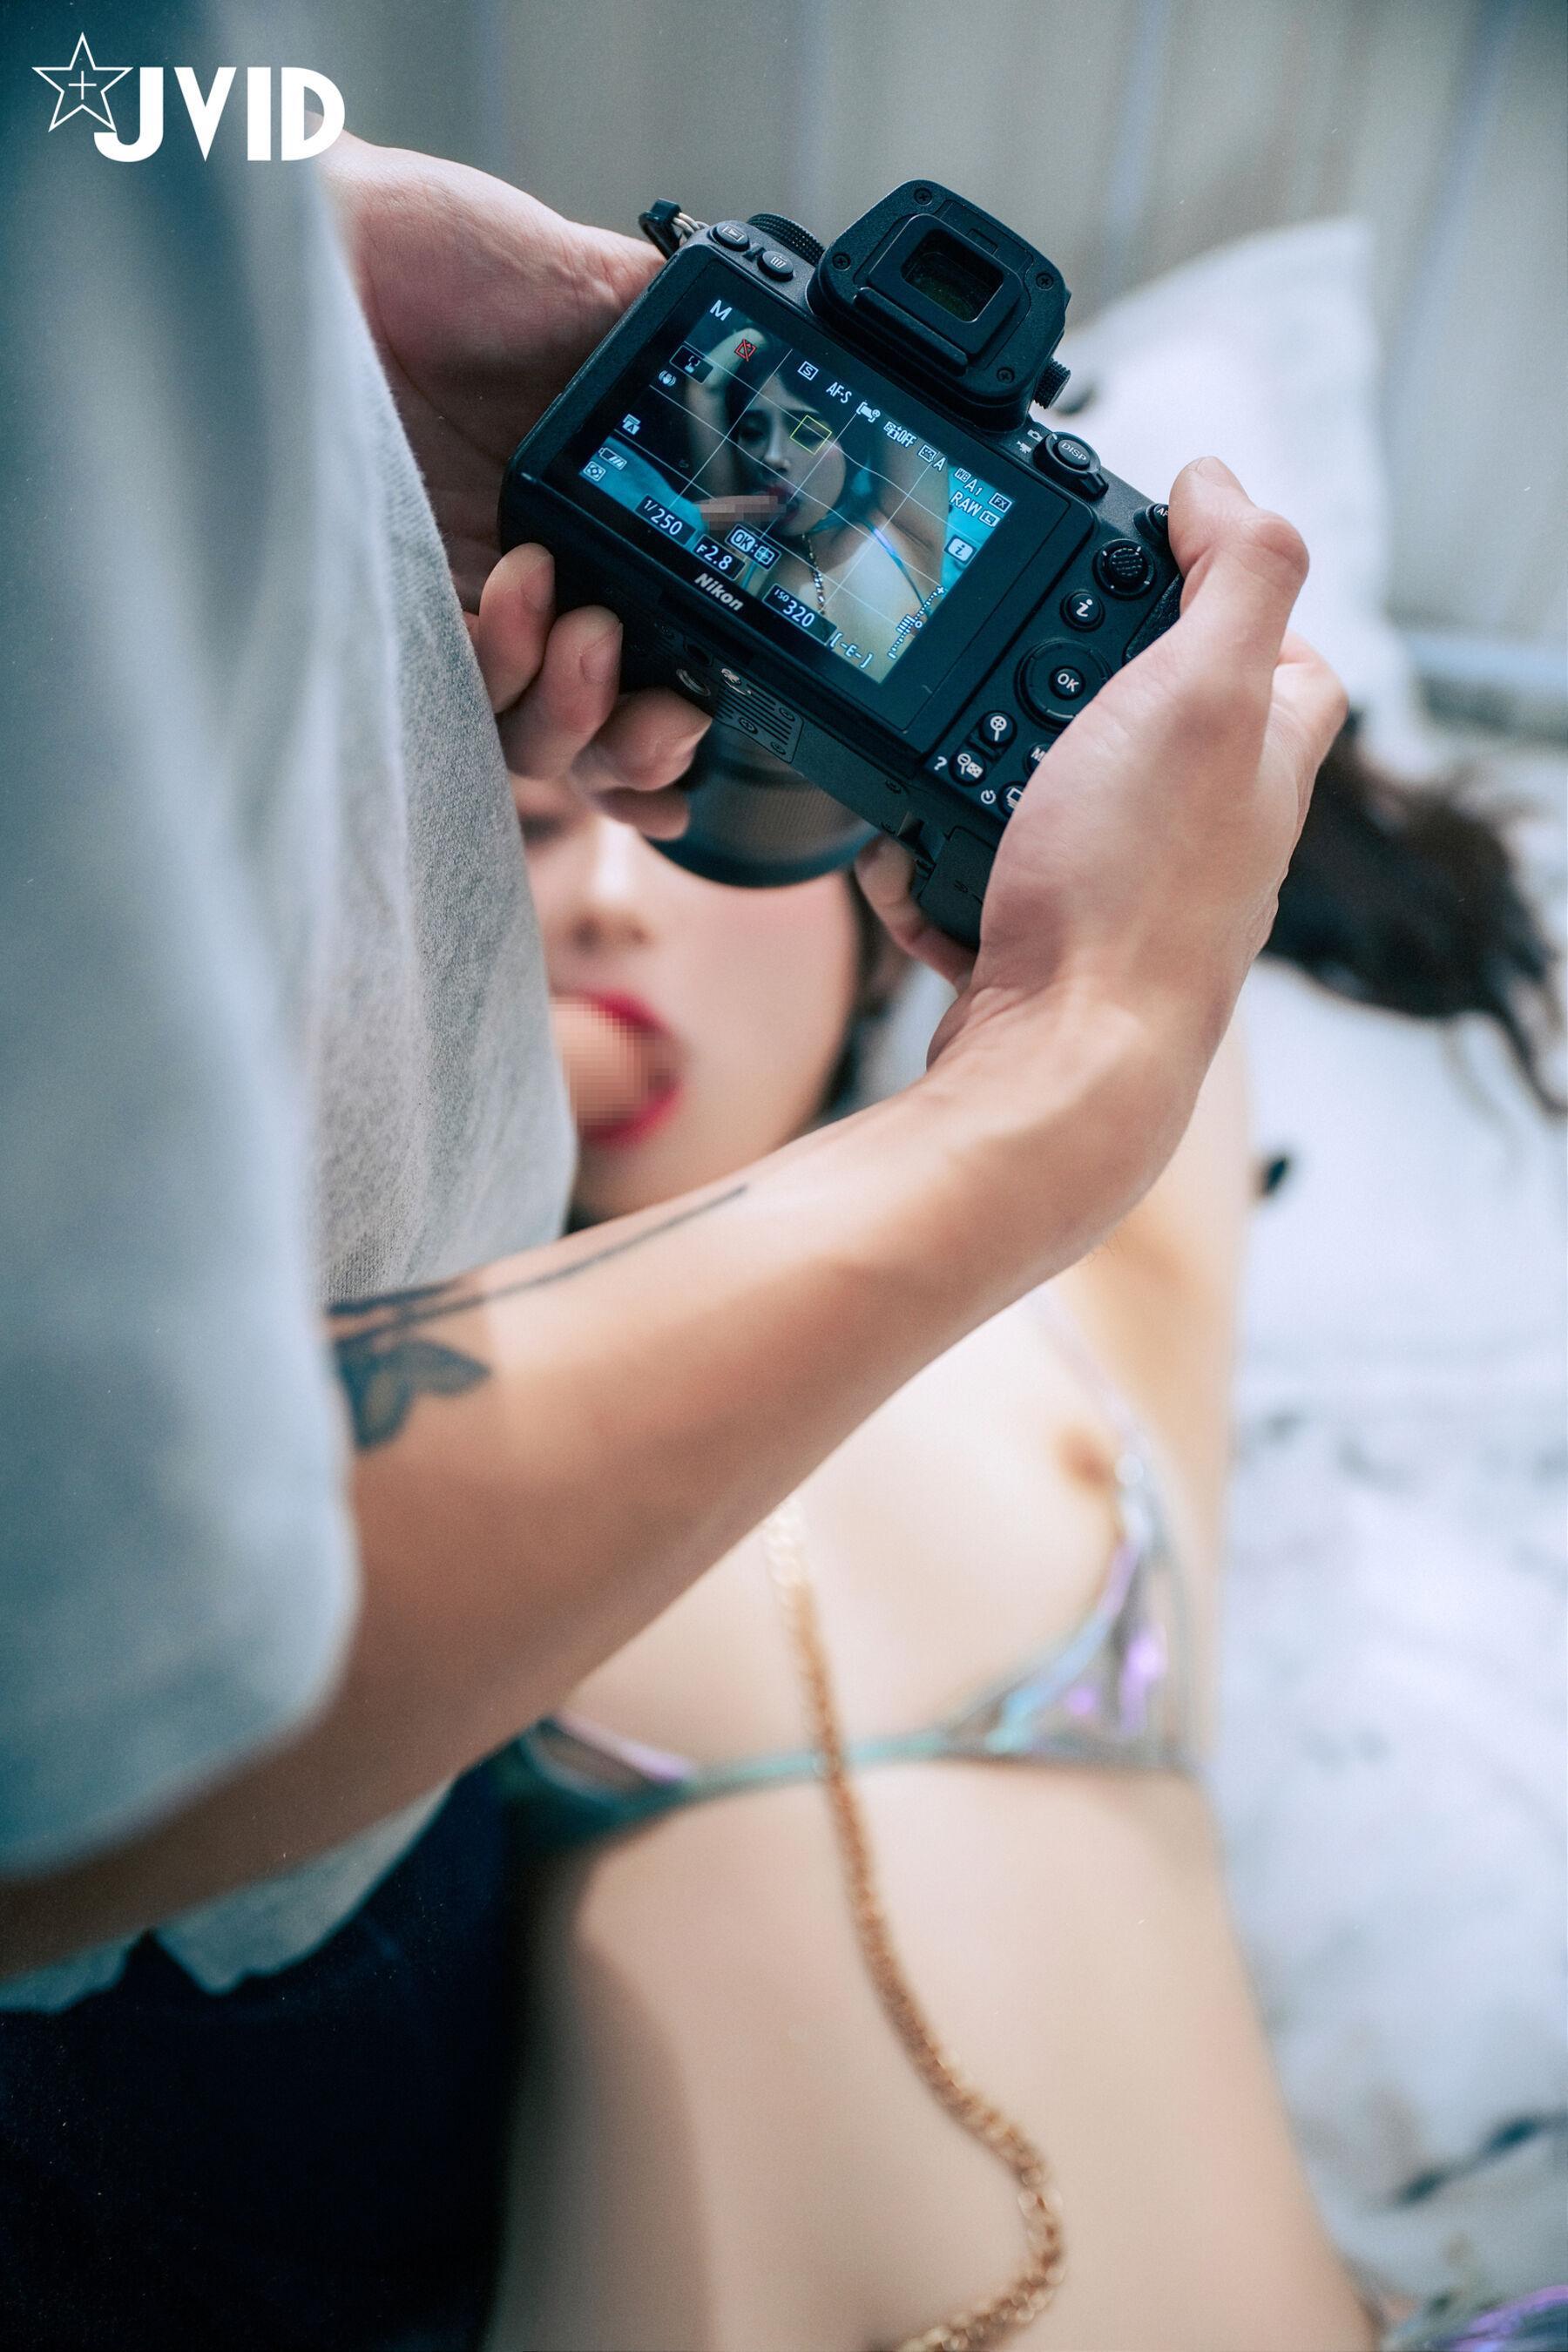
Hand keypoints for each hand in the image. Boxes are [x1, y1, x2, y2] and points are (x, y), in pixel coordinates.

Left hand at [323, 137, 707, 823]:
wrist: (322, 241)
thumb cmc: (439, 255)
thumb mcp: (599, 293)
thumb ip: (695, 358)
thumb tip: (792, 384)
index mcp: (596, 535)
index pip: (656, 667)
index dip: (687, 724)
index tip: (720, 719)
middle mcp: (532, 588)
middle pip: (598, 736)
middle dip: (647, 749)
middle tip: (672, 715)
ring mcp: (458, 606)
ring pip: (530, 739)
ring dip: (580, 713)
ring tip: (589, 635)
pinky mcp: (386, 616)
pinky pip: (450, 700)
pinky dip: (504, 672)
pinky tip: (525, 593)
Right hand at [860, 457, 1344, 1087]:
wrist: (1056, 1063)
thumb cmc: (1132, 894)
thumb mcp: (1201, 690)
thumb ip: (1233, 573)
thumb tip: (1221, 484)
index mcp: (1259, 762)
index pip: (1289, 661)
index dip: (1233, 597)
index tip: (1156, 559)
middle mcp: (1204, 834)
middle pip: (1151, 724)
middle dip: (1066, 680)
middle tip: (1005, 647)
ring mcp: (1120, 898)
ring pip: (1047, 801)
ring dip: (979, 768)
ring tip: (933, 743)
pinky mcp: (1041, 951)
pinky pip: (976, 882)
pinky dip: (929, 861)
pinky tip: (898, 851)